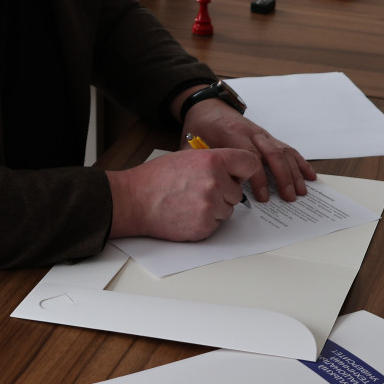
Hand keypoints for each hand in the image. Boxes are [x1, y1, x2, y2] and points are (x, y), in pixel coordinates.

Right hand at [106, 148, 260, 241]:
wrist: (134, 200)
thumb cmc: (156, 178)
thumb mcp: (187, 156)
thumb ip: (213, 161)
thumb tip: (233, 169)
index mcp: (213, 160)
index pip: (250, 163)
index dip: (244, 170)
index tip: (238, 174)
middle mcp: (215, 183)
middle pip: (238, 191)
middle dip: (224, 192)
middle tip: (199, 189)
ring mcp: (211, 206)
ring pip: (228, 209)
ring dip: (215, 208)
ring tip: (190, 201)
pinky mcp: (204, 227)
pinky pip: (216, 224)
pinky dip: (205, 221)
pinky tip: (187, 213)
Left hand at [182, 99, 315, 202]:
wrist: (207, 106)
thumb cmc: (200, 126)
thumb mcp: (191, 142)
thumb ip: (198, 163)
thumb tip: (204, 188)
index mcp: (232, 133)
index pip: (251, 157)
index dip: (258, 178)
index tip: (262, 197)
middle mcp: (251, 132)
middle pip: (273, 153)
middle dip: (283, 177)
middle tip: (288, 198)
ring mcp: (262, 133)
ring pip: (283, 151)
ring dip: (294, 172)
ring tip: (301, 192)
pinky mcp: (267, 136)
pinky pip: (287, 148)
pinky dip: (299, 161)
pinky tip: (309, 175)